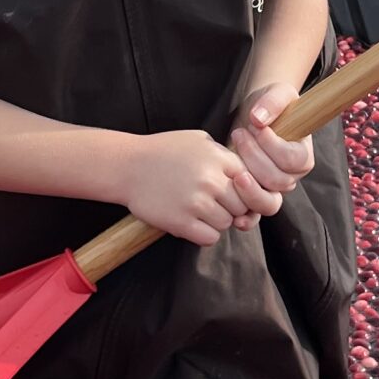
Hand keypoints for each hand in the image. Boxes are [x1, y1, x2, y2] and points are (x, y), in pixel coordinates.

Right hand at [118, 129, 281, 244]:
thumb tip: (249, 174)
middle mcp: (210, 179)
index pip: (252, 182)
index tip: (232, 192)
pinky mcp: (181, 222)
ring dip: (216, 222)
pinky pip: (210, 238)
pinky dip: (204, 235)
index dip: (244, 190)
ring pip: (226, 223)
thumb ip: (224, 154)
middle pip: (242, 206)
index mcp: (218, 158)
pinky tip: (191, 223)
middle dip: (231, 208)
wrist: (126, 166)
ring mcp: (196, 202)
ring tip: (198, 211)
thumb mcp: (198, 140)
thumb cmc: (162, 151)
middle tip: (213, 203)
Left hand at [230, 80, 314, 203]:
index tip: (255, 125)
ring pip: (267, 201)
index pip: (292, 159)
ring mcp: (273, 190)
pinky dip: (246, 218)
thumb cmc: (270, 105)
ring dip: (247, 184)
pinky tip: (234, 215)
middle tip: (239, 134)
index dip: (272, 145)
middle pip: (277, 180)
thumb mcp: (277, 93)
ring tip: (231, 161)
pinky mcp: (256, 196)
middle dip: (254, 157)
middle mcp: (291, 176)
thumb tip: (258, 119)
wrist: (255, 115)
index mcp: (303, 155)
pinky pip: (255, 214)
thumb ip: (273, 102)